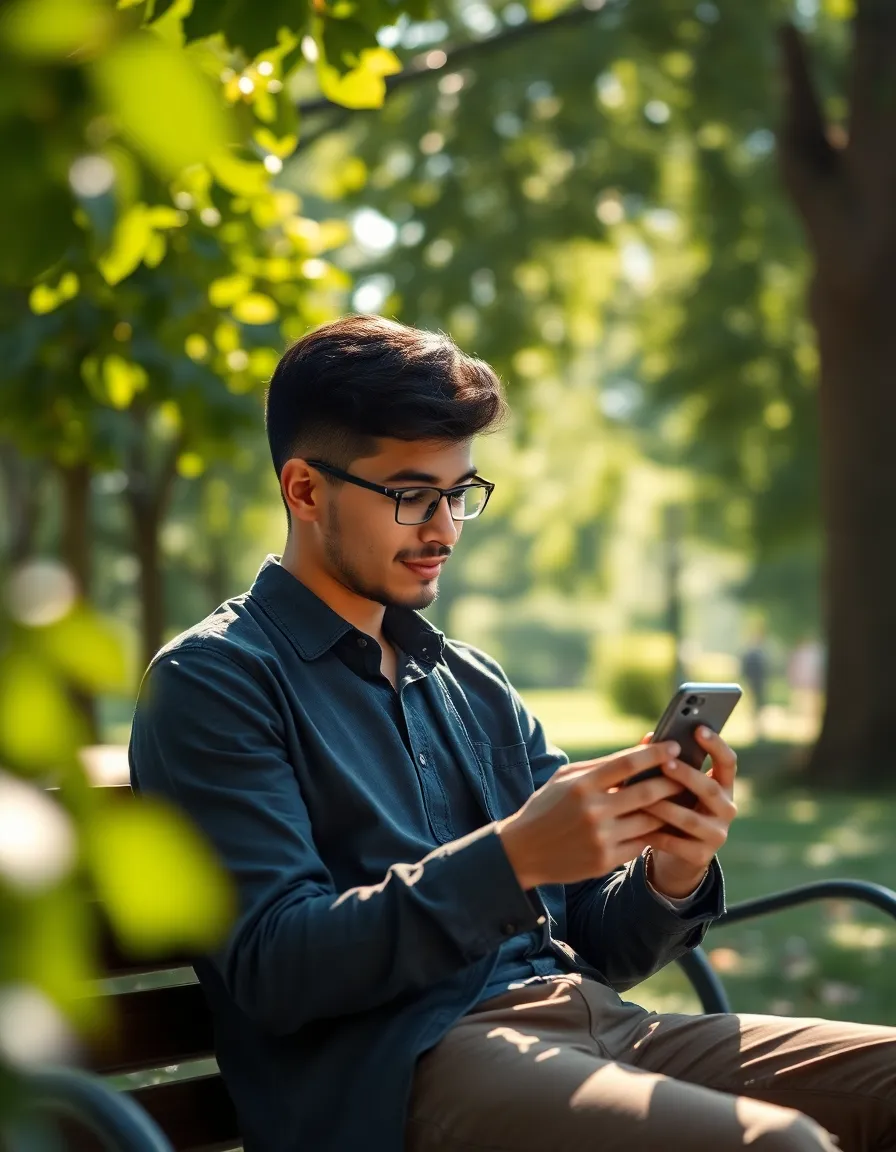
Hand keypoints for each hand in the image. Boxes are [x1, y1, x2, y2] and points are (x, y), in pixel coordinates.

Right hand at [497, 741, 692, 889]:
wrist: (523, 852)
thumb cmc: (547, 806)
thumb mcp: (566, 779)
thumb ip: (604, 764)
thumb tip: (642, 745)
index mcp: (582, 785)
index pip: (627, 763)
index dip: (654, 753)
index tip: (674, 745)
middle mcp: (593, 810)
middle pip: (647, 792)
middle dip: (672, 781)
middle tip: (688, 773)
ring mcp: (601, 838)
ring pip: (650, 820)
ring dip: (669, 809)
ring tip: (681, 798)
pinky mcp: (605, 861)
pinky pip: (641, 843)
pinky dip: (653, 832)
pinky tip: (662, 823)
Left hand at [642, 727, 737, 897]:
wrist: (678, 855)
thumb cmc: (675, 808)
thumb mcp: (675, 786)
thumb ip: (666, 763)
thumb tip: (649, 737)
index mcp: (723, 786)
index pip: (728, 762)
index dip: (716, 745)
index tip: (698, 728)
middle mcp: (727, 809)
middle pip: (711, 789)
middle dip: (688, 775)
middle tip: (666, 763)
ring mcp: (717, 834)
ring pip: (690, 818)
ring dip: (665, 806)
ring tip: (642, 797)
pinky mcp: (702, 856)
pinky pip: (677, 843)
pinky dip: (656, 833)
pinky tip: (637, 825)